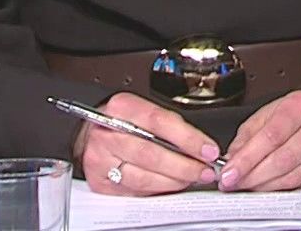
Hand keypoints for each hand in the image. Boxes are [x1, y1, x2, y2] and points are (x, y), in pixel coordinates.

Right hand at [74, 92, 218, 195]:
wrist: (92, 134)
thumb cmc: (125, 122)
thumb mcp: (145, 111)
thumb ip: (171, 126)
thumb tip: (202, 147)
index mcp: (121, 108)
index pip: (160, 122)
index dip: (188, 138)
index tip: (208, 150)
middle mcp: (106, 134)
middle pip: (151, 154)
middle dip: (184, 165)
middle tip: (205, 170)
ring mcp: (100, 160)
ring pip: (144, 177)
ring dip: (175, 180)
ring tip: (193, 177)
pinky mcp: (100, 182)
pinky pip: (135, 191)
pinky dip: (158, 189)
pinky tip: (172, 184)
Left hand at [220, 90, 300, 191]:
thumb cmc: (292, 115)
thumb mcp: (265, 116)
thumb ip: (246, 138)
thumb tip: (230, 161)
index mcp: (300, 107)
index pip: (271, 137)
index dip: (247, 158)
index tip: (229, 173)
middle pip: (281, 160)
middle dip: (252, 176)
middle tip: (233, 183)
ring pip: (291, 177)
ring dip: (263, 186)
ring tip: (246, 185)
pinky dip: (279, 190)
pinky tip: (267, 186)